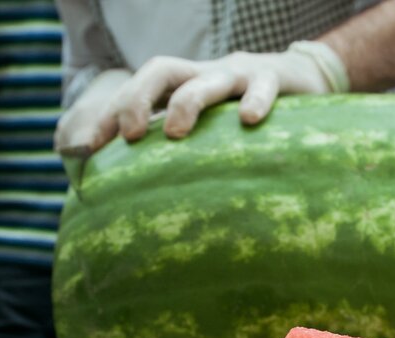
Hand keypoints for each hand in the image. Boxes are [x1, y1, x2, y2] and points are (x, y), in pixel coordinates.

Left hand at [58, 43, 347, 155]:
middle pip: (162, 70)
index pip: (138, 90)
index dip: (110, 114)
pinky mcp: (278, 80)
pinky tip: (249, 120)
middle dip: (139, 98)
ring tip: (176, 132)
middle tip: (130, 135)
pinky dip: (256, 100)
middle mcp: (205, 77)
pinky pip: (264, 85)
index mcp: (184, 88)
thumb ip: (177, 158)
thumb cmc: (246, 123)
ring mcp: (241, 76)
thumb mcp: (210, 135)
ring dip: (188, 102)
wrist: (305, 84)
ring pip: (209, 78)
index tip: (89, 149)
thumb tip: (136, 209)